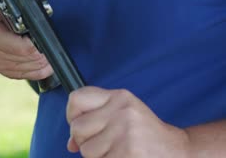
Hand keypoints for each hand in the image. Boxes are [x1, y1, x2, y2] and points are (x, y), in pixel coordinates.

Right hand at [0, 0, 52, 79]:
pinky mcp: (7, 73)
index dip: (37, 46)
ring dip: (43, 63)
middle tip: (53, 46)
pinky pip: (27, 76)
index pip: (22, 48)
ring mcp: (0, 67)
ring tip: (51, 55)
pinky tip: (47, 65)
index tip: (46, 38)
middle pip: (29, 60)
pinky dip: (39, 71)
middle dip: (43, 54)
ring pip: (30, 70)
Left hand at [66, 86, 189, 157]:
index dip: (71, 114)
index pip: (77, 98)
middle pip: (77, 127)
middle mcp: (121, 110)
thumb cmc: (145, 134)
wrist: (177, 151)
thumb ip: (94, 122)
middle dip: (84, 141)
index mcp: (119, 97)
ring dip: (96, 155)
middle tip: (103, 143)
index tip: (79, 125)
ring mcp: (125, 132)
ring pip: (86, 149)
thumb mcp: (122, 116)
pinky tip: (121, 157)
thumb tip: (71, 144)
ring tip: (116, 151)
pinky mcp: (127, 152)